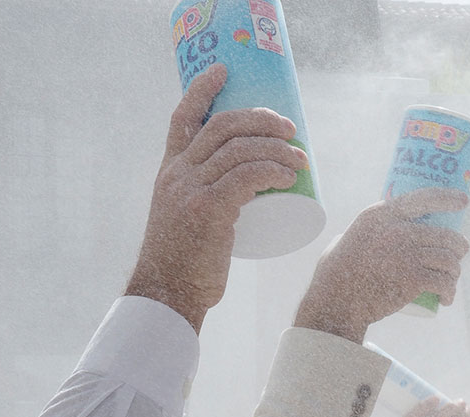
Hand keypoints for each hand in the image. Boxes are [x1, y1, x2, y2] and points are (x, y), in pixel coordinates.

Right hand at [127, 64, 308, 331]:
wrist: (168, 293)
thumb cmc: (184, 262)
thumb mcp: (184, 219)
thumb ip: (205, 200)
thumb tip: (243, 193)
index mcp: (170, 171)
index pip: (182, 118)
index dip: (202, 88)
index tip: (224, 70)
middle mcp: (177, 174)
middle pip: (223, 126)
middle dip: (261, 119)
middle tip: (290, 129)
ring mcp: (191, 190)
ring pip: (241, 150)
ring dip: (278, 149)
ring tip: (301, 159)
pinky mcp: (208, 210)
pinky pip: (246, 177)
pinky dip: (273, 171)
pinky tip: (291, 177)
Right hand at [294, 188, 469, 343]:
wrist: (336, 299)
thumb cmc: (338, 270)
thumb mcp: (350, 236)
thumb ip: (368, 229)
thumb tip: (381, 225)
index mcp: (382, 214)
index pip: (425, 198)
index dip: (449, 198)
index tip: (463, 201)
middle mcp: (397, 230)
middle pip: (445, 234)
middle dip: (458, 247)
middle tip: (457, 257)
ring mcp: (407, 254)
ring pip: (449, 259)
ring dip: (455, 272)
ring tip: (450, 281)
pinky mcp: (413, 279)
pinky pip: (444, 282)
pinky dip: (449, 292)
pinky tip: (447, 298)